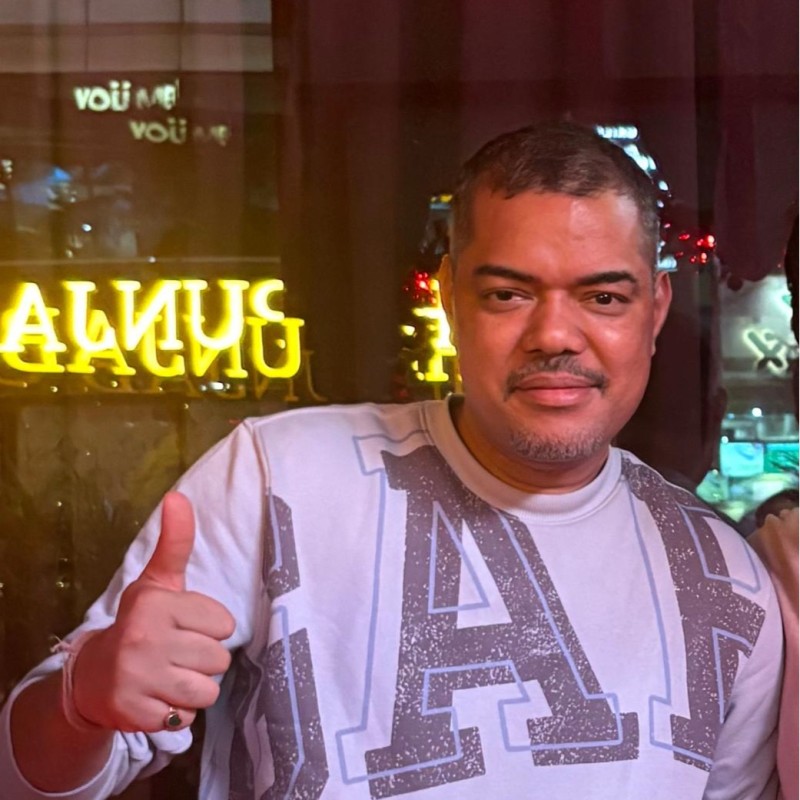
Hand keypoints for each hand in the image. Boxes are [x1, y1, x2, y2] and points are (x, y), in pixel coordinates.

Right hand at [71, 491, 235, 732]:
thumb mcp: (157, 581)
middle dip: (203, 660)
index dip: (209, 628)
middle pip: (219, 659)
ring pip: (207, 691)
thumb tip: (177, 497)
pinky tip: (157, 697)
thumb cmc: (139, 623)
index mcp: (156, 604)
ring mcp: (138, 679)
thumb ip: (174, 542)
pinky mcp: (136, 715)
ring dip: (194, 688)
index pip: (224, 624)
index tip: (184, 627)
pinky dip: (177, 712)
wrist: (93, 676)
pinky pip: (187, 718)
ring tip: (169, 675)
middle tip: (176, 654)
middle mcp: (144, 639)